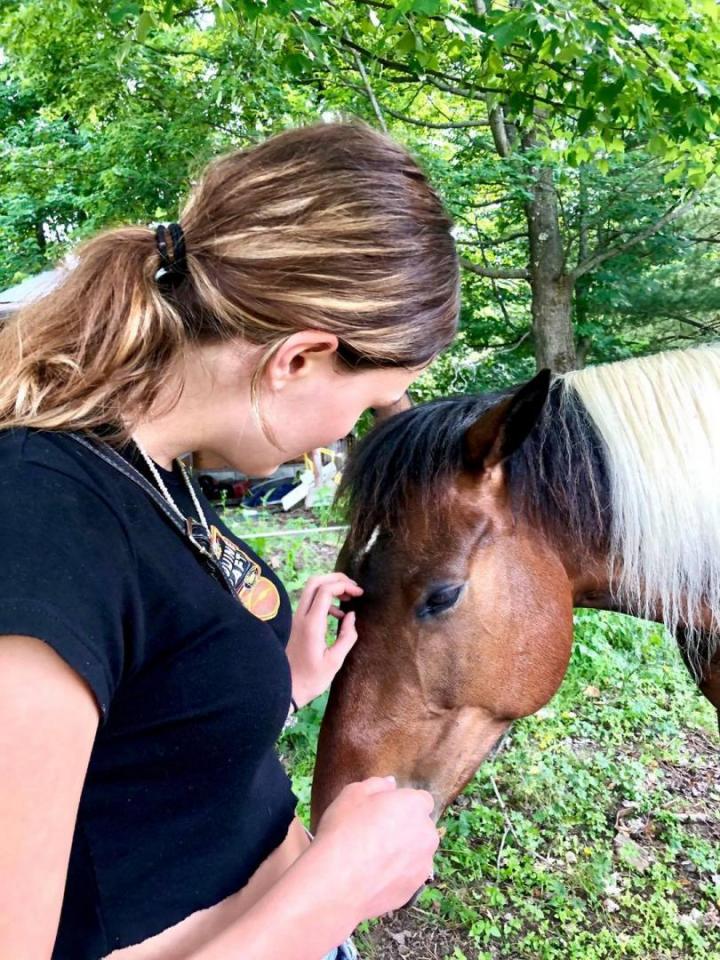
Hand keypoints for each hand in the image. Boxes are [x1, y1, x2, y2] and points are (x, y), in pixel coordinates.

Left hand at [286, 573, 363, 708]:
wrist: (285, 690)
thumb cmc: (311, 680)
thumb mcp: (335, 662)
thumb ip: (347, 636)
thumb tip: (351, 616)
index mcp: (312, 624)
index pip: (326, 590)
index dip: (344, 586)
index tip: (359, 594)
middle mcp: (300, 616)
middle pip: (315, 582)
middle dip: (336, 579)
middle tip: (353, 587)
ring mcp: (296, 619)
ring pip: (311, 590)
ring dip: (331, 588)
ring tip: (350, 598)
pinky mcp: (296, 624)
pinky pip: (310, 602)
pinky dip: (326, 600)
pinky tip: (339, 615)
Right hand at [310, 777, 438, 923]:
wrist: (338, 884)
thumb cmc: (343, 832)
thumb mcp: (352, 794)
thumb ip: (376, 785)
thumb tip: (391, 784)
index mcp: (414, 805)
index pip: (422, 800)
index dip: (403, 804)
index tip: (384, 811)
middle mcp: (426, 833)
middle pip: (421, 826)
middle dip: (406, 827)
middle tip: (376, 833)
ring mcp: (424, 863)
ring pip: (417, 851)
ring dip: (404, 851)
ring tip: (374, 858)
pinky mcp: (416, 888)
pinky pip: (410, 874)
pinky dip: (398, 873)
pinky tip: (375, 876)